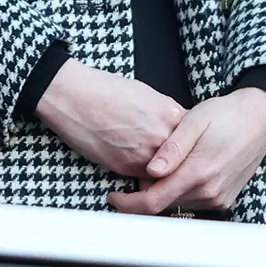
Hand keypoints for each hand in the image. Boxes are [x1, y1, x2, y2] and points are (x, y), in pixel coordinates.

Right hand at [34, 58, 186, 178]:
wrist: (71, 95)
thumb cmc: (102, 88)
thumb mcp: (144, 92)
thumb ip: (165, 113)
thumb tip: (174, 125)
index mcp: (169, 115)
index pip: (193, 139)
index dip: (189, 144)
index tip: (187, 147)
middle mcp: (163, 138)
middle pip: (183, 160)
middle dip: (177, 161)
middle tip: (170, 160)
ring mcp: (145, 155)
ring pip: (164, 173)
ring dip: (161, 171)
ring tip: (149, 161)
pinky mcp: (126, 168)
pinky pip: (142, 177)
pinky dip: (140, 173)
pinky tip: (130, 158)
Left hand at [107, 89, 265, 216]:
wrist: (258, 121)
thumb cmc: (224, 116)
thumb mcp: (193, 122)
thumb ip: (172, 148)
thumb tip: (151, 171)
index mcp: (198, 172)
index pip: (155, 201)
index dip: (130, 204)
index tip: (114, 197)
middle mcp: (210, 192)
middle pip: (165, 204)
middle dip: (144, 192)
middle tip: (137, 168)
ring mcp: (219, 198)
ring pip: (178, 203)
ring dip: (162, 191)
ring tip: (159, 165)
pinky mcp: (225, 199)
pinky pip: (193, 202)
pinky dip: (179, 190)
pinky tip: (176, 170)